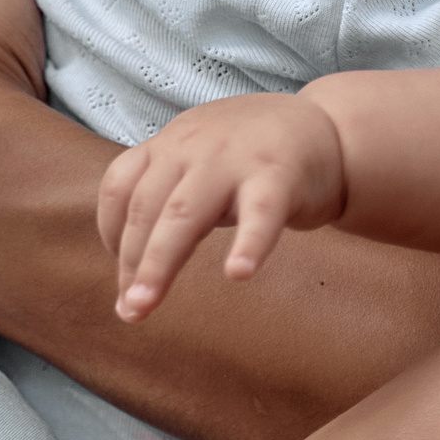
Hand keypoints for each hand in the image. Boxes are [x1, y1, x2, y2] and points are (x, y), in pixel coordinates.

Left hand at [99, 94, 346, 321]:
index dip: (110, 231)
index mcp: (171, 144)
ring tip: (145, 303)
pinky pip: (261, 214)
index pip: (120, 185)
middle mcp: (194, 147)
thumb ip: (167, 191)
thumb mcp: (200, 159)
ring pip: (185, 214)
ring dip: (159, 263)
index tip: (120, 273)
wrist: (329, 130)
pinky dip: (248, 244)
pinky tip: (238, 274)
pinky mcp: (280, 176)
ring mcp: (235, 159)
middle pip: (146, 206)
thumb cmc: (254, 156)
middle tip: (128, 310)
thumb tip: (129, 257)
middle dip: (130, 261)